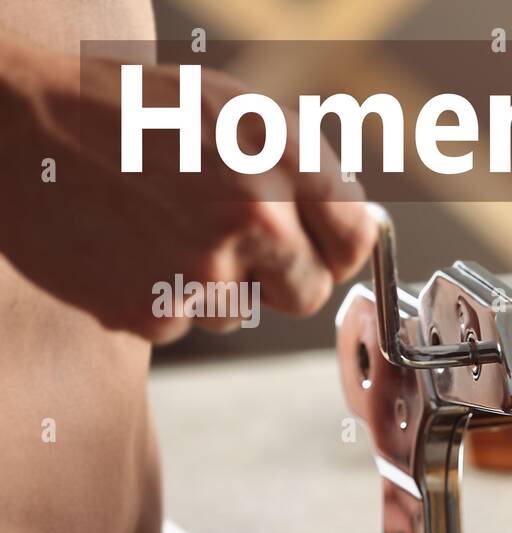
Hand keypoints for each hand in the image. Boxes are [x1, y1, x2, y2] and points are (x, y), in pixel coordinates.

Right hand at [0, 37, 374, 342]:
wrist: (17, 123)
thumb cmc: (129, 110)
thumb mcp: (234, 109)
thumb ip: (302, 169)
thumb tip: (356, 228)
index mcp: (283, 159)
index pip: (357, 242)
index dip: (334, 248)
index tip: (314, 246)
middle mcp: (255, 217)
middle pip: (309, 294)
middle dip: (280, 277)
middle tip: (228, 238)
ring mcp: (203, 271)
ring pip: (240, 313)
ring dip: (212, 285)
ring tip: (160, 225)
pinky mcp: (152, 311)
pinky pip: (181, 324)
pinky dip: (158, 298)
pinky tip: (128, 248)